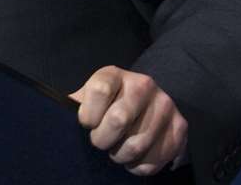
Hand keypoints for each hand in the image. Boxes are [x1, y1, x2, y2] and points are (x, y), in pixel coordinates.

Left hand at [70, 66, 188, 175]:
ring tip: (116, 150)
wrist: (146, 101)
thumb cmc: (108, 102)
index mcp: (115, 74)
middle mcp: (143, 85)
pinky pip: (153, 160)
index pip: (99, 91)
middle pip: (119, 119)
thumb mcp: (89, 96)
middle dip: (103, 139)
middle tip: (100, 141)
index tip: (87, 123)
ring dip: (120, 155)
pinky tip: (132, 158)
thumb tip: (60, 112)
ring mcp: (165, 105)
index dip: (88, 115)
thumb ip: (76, 104)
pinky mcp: (180, 127)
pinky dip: (137, 167)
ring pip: (136, 145)